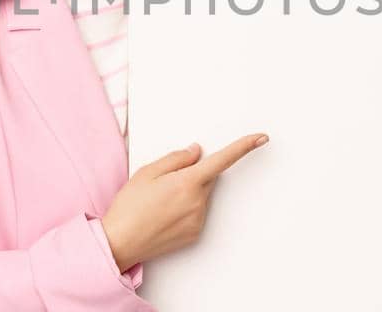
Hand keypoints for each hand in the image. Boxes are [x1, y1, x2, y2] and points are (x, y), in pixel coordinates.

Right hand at [99, 132, 269, 271]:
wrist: (120, 243)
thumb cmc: (129, 207)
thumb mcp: (147, 172)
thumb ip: (176, 158)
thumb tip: (196, 152)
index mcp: (187, 183)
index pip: (222, 160)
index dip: (244, 147)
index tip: (261, 138)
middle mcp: (198, 202)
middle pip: (206, 179)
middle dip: (191, 175)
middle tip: (163, 184)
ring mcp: (198, 221)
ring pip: (201, 197)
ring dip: (187, 194)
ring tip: (158, 204)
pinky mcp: (195, 234)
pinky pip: (197, 213)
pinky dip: (185, 210)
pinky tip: (163, 216)